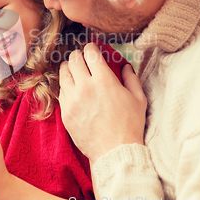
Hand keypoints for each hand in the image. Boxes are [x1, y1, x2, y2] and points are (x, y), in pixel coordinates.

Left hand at [59, 43, 146, 163]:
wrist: (115, 151)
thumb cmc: (130, 125)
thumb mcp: (138, 99)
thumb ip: (131, 78)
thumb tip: (125, 66)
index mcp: (104, 80)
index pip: (90, 53)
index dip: (90, 48)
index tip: (91, 49)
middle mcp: (85, 86)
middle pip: (73, 60)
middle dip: (77, 56)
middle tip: (81, 57)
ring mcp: (72, 99)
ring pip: (63, 74)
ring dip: (68, 69)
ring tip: (73, 70)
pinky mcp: (65, 112)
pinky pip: (61, 92)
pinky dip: (66, 86)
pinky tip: (71, 88)